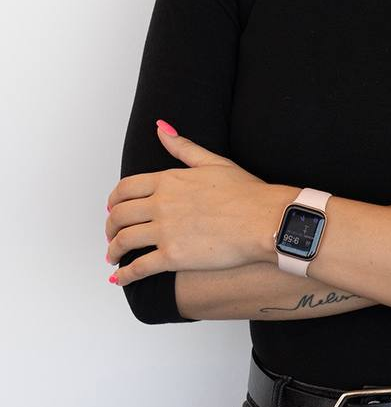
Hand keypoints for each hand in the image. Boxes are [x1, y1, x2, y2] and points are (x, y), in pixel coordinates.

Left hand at [105, 123, 293, 285]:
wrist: (264, 220)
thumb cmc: (246, 192)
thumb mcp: (213, 162)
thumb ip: (183, 146)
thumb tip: (161, 128)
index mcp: (168, 180)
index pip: (125, 189)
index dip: (113, 200)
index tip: (113, 208)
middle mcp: (161, 204)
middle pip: (119, 215)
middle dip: (110, 226)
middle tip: (111, 235)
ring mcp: (165, 231)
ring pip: (123, 241)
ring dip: (113, 250)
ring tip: (113, 257)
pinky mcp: (173, 257)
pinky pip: (138, 268)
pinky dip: (123, 275)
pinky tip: (119, 278)